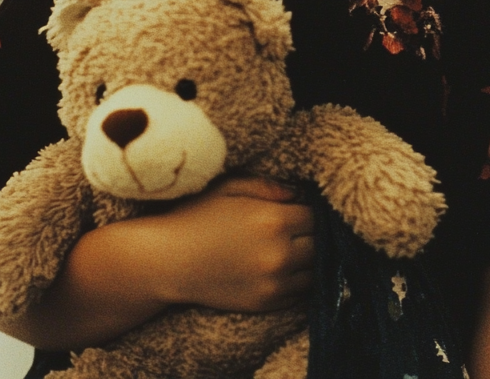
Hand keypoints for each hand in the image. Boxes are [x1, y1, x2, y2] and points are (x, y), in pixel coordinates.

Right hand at [156, 175, 314, 312]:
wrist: (168, 261)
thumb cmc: (197, 216)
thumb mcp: (230, 186)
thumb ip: (269, 186)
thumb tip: (299, 193)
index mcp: (273, 220)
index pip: (316, 216)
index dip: (309, 210)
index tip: (300, 208)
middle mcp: (279, 254)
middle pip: (320, 244)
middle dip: (313, 234)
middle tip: (300, 227)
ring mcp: (274, 283)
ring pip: (314, 271)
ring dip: (310, 259)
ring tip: (296, 247)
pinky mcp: (266, 303)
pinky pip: (299, 293)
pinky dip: (298, 280)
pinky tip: (285, 267)